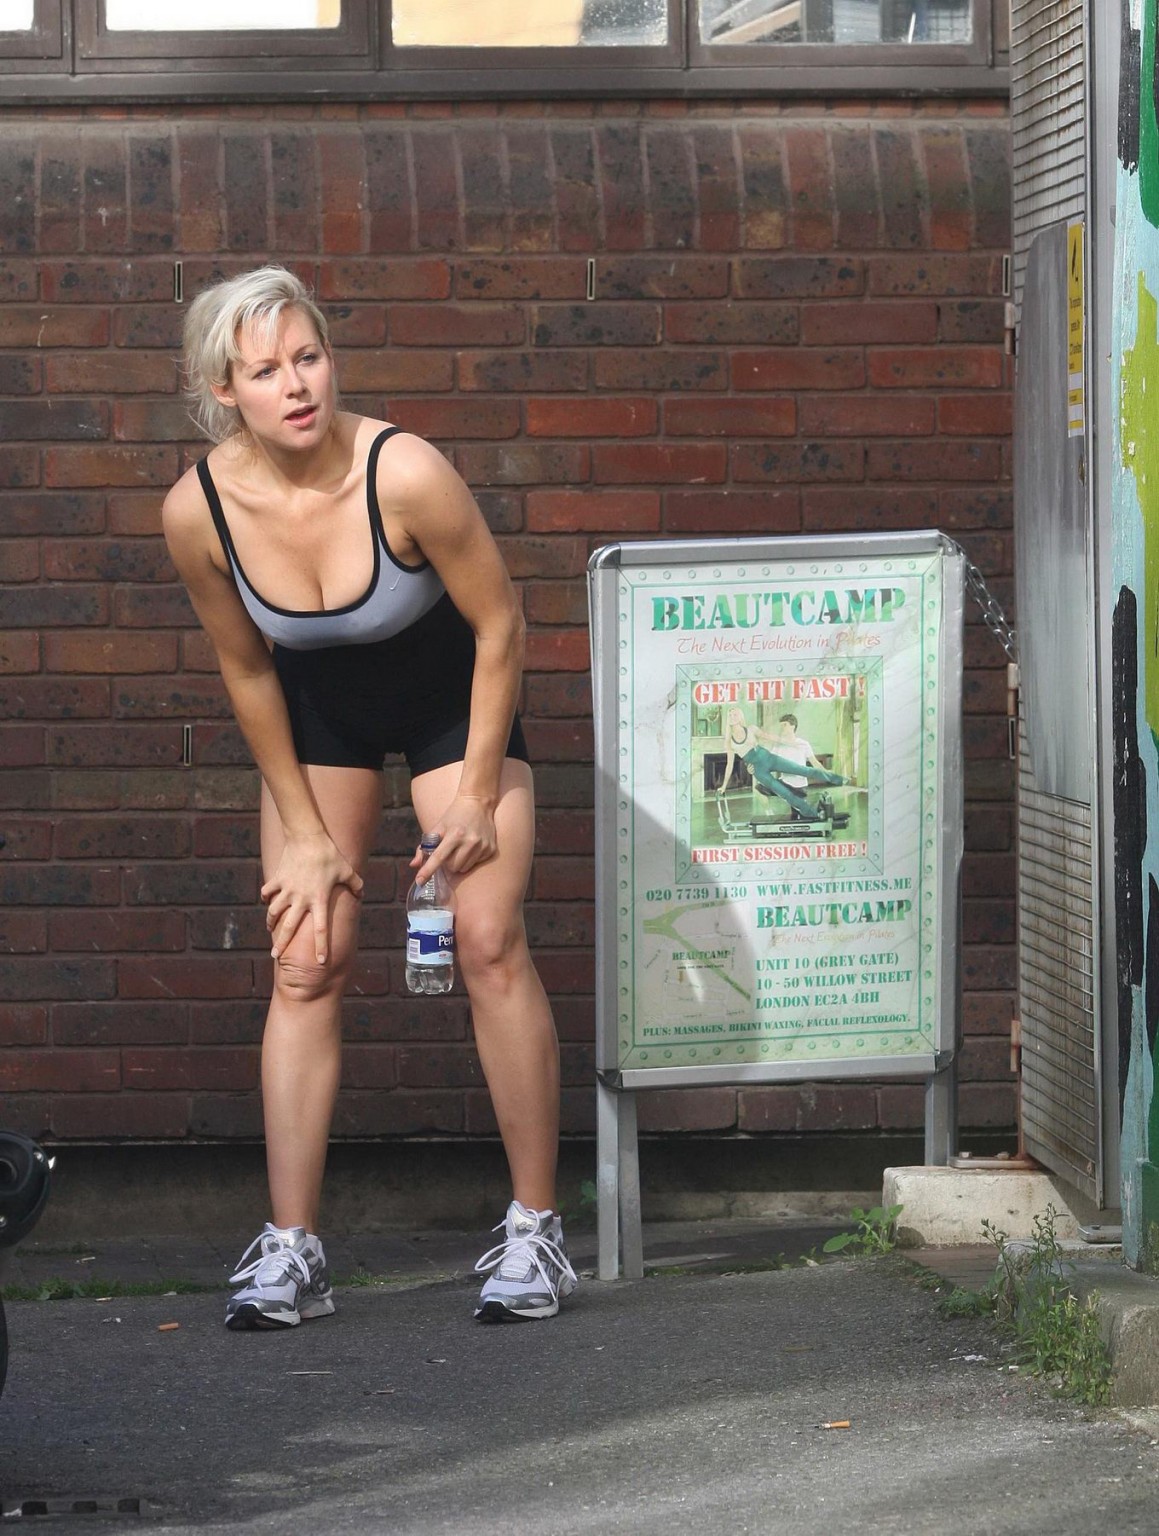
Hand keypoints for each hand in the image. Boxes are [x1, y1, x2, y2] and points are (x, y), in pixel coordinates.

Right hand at [261, 830, 363, 963]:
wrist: (307, 837)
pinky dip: (266, 897)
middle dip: (282, 944)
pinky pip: (267, 892)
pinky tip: (267, 900)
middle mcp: (300, 899)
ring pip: (273, 912)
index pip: (321, 930)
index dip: (321, 946)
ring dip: (270, 922)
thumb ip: (356, 884)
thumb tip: (361, 893)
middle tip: (276, 956)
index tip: (320, 961)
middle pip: (289, 927)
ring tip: (270, 929)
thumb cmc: (329, 855)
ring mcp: (286, 889)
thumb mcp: (347, 870)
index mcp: (319, 900)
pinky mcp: (277, 879)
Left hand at [410, 794, 497, 882]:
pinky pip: (475, 864)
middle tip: (449, 850)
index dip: (428, 870)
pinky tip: (472, 846)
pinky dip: (470, 859)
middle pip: (452, 867)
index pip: (438, 857)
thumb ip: (424, 847)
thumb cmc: (454, 815)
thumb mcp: (438, 827)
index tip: (419, 881)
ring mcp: (482, 846)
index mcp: (454, 834)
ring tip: (461, 848)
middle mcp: (470, 841)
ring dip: (459, 863)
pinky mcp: (491, 849)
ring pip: (464, 868)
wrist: (478, 802)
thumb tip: (414, 865)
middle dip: (447, 863)